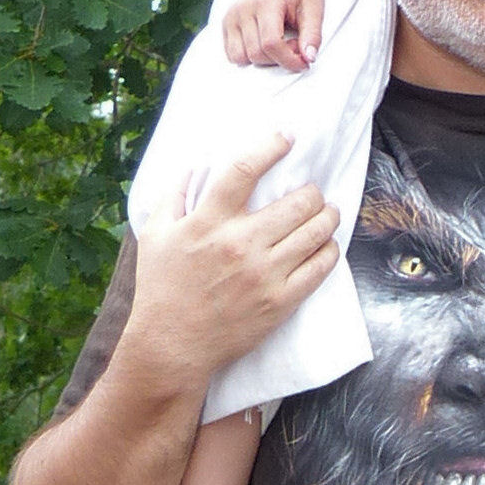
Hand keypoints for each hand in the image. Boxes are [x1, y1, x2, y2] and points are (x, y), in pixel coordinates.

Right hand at [135, 135, 339, 388]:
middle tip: (313, 191)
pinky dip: (329, 251)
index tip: (286, 138)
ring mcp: (264, 274)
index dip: (271, 147)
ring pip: (315, 232)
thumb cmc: (161, 289)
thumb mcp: (155, 235)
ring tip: (328, 212)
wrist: (172, 346)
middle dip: (312, 191)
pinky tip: (327, 245)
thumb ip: (174, 195)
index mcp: (208, 222)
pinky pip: (319, 268)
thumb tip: (195, 165)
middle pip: (296, 202)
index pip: (244, 171)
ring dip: (328, 216)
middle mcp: (240, 244)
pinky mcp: (280, 301)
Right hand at [222, 0, 324, 70]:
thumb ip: (313, 34)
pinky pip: (233, 55)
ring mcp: (232, 16)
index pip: (271, 43)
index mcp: (266, 2)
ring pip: (242, 58)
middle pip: (257, 54)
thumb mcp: (314, 7)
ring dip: (264, 60)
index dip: (289, 59)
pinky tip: (265, 44)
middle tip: (295, 46)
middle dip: (279, 59)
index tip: (304, 62)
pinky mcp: (226, 23)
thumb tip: (309, 58)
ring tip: (279, 44)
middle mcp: (243, 9)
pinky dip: (250, 57)